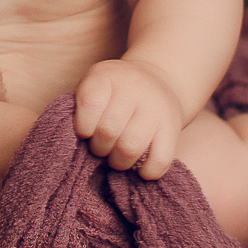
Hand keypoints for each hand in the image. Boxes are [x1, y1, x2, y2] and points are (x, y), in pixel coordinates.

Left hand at [73, 58, 184, 178]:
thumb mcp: (93, 84)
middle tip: (100, 147)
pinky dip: (146, 171)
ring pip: (131, 147)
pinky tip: (139, 168)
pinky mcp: (173, 128)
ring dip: (118, 162)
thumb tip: (73, 143)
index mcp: (107, 76)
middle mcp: (134, 88)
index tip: (85, 132)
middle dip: (98, 148)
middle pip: (108, 130)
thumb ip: (80, 107)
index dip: (83, 126)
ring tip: (116, 158)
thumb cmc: (113, 91)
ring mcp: (156, 108)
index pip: (90, 103)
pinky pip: (159, 160)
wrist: (156, 80)